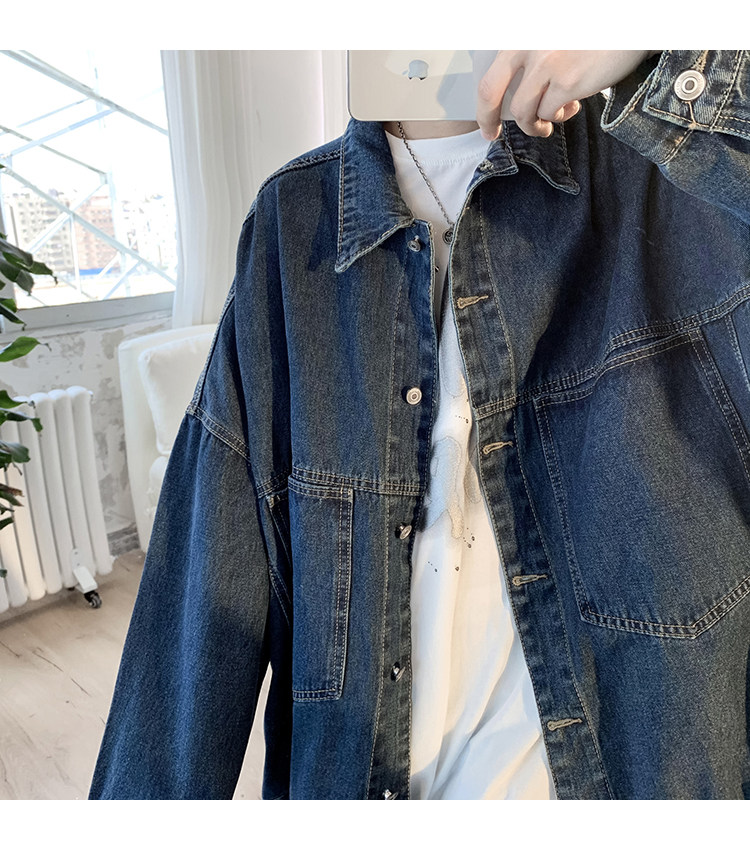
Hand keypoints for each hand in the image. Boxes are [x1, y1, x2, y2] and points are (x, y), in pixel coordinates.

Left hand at [476, 50, 659, 138]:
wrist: (633, 24)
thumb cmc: (596, 34)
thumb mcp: (554, 39)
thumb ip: (533, 60)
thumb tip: (517, 96)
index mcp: (522, 34)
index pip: (489, 73)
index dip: (484, 103)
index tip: (488, 121)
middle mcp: (527, 44)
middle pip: (489, 91)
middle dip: (489, 119)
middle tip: (494, 134)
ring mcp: (546, 63)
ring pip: (523, 111)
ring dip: (534, 124)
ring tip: (548, 123)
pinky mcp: (566, 80)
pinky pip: (549, 113)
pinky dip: (558, 116)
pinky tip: (571, 107)